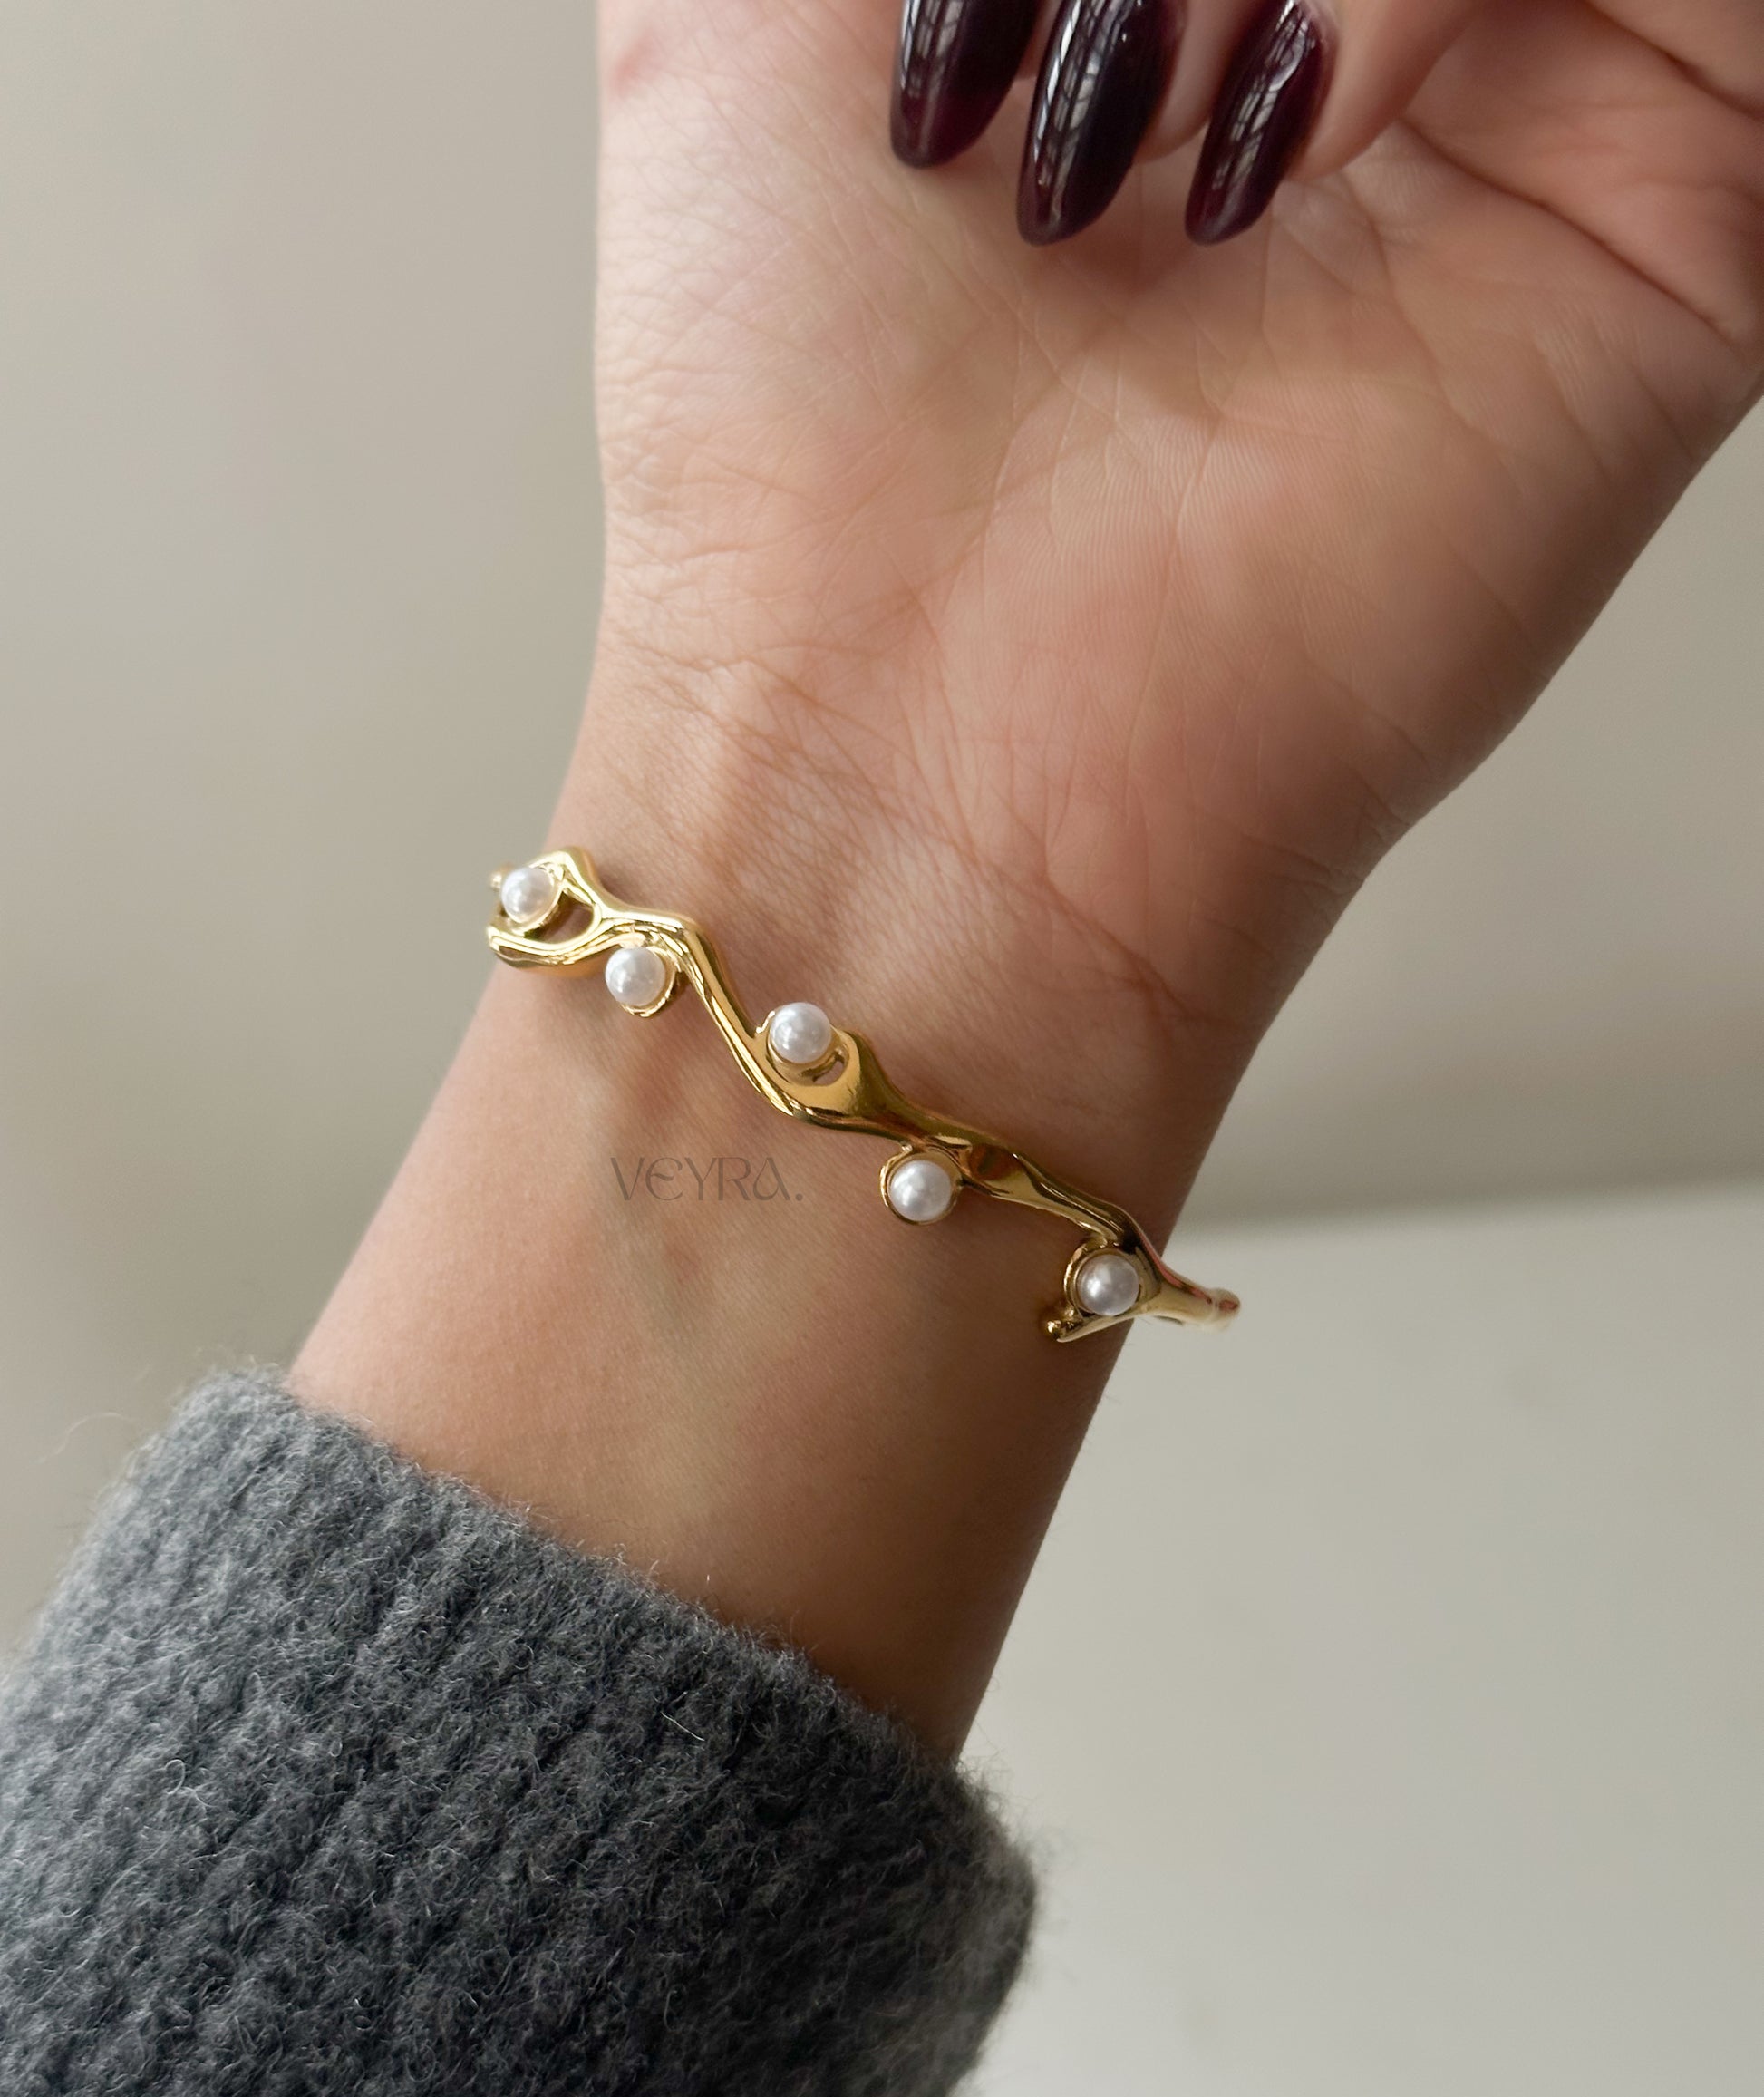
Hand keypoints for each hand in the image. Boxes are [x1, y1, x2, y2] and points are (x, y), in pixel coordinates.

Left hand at [297, 0, 1763, 1749]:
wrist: (920, 756)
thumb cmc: (799, 455)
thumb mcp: (732, 24)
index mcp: (1186, 8)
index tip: (947, 50)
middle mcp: (1379, 67)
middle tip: (1095, 73)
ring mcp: (1535, 141)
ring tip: (1172, 125)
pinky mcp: (1676, 234)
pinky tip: (1309, 125)